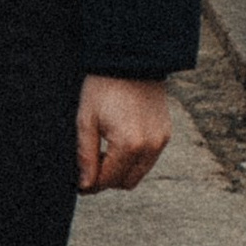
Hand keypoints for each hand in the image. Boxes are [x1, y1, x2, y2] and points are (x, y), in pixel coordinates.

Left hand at [77, 74, 170, 195]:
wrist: (130, 60)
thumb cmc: (103, 88)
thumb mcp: (86, 120)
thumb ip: (86, 156)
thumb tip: (85, 185)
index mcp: (128, 145)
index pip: (108, 180)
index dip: (91, 184)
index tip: (80, 183)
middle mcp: (149, 147)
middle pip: (126, 182)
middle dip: (108, 179)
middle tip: (92, 164)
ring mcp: (160, 141)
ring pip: (139, 173)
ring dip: (122, 170)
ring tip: (106, 150)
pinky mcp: (166, 134)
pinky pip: (149, 159)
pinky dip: (135, 158)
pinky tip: (121, 140)